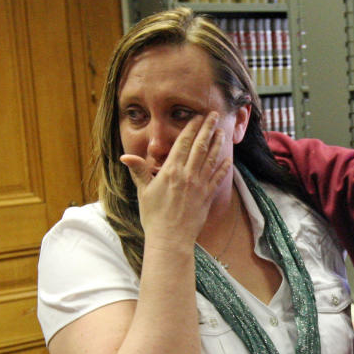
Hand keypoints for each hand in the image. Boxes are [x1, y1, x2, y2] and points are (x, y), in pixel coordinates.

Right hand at [120, 112, 231, 247]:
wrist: (170, 238)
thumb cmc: (153, 216)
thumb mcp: (143, 192)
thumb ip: (139, 171)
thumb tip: (125, 156)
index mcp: (171, 171)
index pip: (183, 143)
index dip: (191, 128)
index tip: (197, 116)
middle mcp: (187, 175)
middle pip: (200, 146)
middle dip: (207, 128)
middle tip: (214, 115)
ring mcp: (199, 185)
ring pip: (211, 159)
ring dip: (217, 143)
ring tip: (221, 131)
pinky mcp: (207, 197)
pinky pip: (217, 178)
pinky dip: (223, 167)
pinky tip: (228, 159)